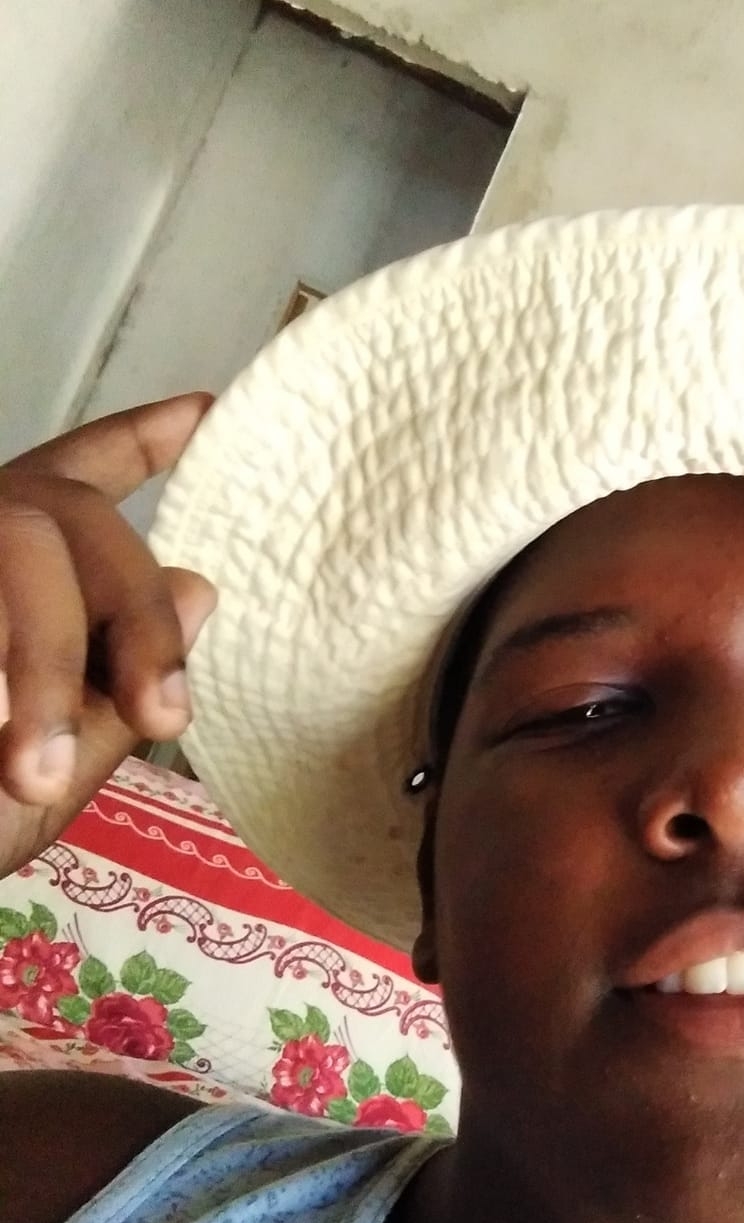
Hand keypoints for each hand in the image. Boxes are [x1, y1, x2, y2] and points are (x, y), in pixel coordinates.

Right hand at [0, 395, 217, 878]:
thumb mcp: (55, 764)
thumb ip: (121, 681)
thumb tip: (202, 584)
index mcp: (3, 571)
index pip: (72, 481)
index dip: (134, 439)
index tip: (204, 410)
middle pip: (63, 516)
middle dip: (137, 619)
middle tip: (167, 721)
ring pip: (15, 549)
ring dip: (43, 662)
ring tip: (32, 772)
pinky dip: (0, 680)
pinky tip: (1, 749)